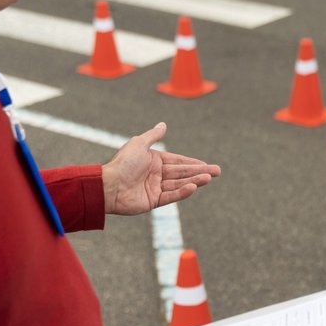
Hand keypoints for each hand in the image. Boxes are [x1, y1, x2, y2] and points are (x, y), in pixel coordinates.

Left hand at [102, 122, 220, 214]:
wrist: (108, 186)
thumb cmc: (122, 163)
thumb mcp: (139, 144)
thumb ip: (153, 136)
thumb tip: (163, 125)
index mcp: (153, 161)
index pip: (178, 161)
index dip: (193, 162)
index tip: (207, 164)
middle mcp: (156, 174)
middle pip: (182, 172)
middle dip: (200, 172)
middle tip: (217, 171)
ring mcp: (155, 188)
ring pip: (179, 184)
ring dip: (195, 181)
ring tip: (209, 178)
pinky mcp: (153, 201)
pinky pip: (171, 195)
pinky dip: (182, 192)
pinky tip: (194, 187)